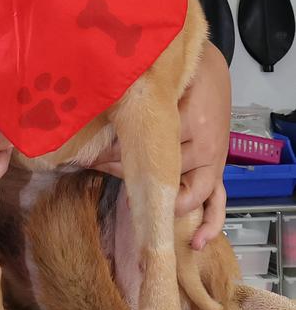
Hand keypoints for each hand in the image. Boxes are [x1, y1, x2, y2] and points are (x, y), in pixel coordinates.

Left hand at [93, 40, 230, 248]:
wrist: (208, 67)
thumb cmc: (178, 72)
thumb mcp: (158, 81)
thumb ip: (135, 101)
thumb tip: (95, 120)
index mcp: (189, 120)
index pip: (148, 149)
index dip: (116, 155)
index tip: (91, 155)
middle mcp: (204, 144)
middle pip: (162, 170)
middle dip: (125, 170)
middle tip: (98, 165)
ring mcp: (214, 160)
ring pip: (186, 191)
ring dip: (156, 197)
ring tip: (131, 202)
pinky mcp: (217, 168)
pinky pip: (218, 201)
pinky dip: (209, 223)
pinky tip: (194, 242)